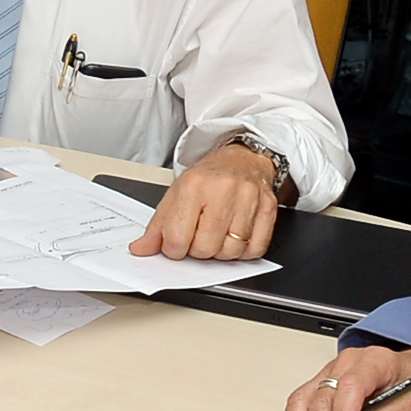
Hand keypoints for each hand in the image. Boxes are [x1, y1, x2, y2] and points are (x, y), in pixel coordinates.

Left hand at [130, 143, 279, 259]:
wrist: (242, 158)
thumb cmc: (208, 178)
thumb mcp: (175, 195)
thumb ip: (157, 227)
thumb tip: (141, 250)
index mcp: (193, 186)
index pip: (177, 237)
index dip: (173, 249)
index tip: (175, 244)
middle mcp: (222, 190)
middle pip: (205, 247)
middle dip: (197, 251)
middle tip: (198, 236)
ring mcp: (249, 199)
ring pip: (230, 252)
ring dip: (221, 251)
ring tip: (217, 233)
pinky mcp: (269, 209)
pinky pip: (255, 250)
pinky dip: (243, 251)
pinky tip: (235, 236)